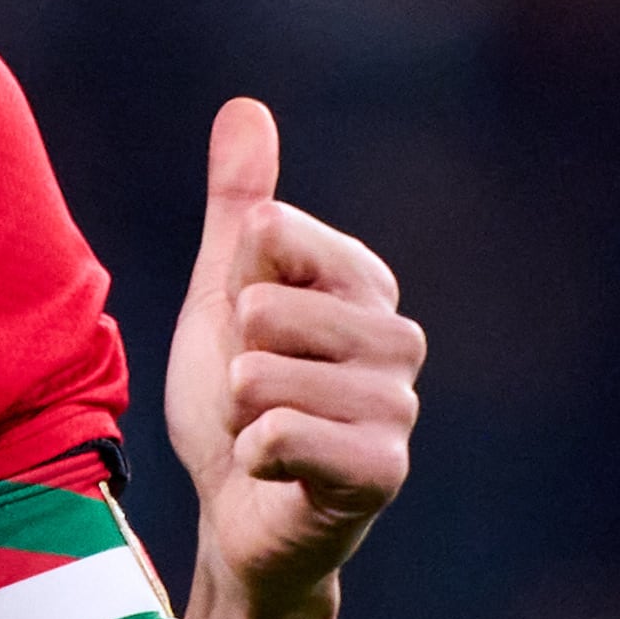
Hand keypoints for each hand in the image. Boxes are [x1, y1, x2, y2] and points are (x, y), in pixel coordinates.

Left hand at [166, 97, 420, 617]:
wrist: (236, 512)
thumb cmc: (236, 403)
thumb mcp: (222, 293)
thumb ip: (238, 205)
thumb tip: (245, 106)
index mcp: (365, 282)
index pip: (270, 235)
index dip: (232, 288)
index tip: (247, 333)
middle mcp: (397, 336)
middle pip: (266, 306)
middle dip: (234, 358)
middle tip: (254, 396)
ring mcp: (396, 405)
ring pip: (267, 375)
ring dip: (240, 413)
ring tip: (263, 432)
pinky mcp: (383, 470)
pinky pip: (285, 434)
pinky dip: (253, 453)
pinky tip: (271, 468)